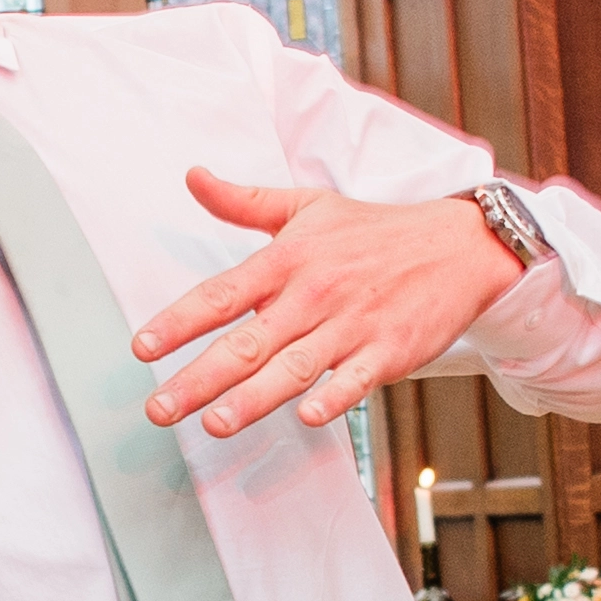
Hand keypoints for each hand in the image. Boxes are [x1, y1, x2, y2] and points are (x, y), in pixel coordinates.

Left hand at [132, 176, 524, 437]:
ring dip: (252, 399)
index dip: (179, 321)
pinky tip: (306, 416)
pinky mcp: (388, 350)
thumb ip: (244, 202)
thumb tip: (193, 177)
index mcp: (288, 259)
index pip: (221, 294)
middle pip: (248, 341)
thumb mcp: (308, 206)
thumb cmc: (376, 231)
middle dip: (199, 378)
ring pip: (293, 367)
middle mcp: (314, 293)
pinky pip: (356, 380)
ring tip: (214, 423)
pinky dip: (333, 398)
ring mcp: (352, 324)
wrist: (458, 246)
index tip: (143, 348)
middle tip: (159, 408)